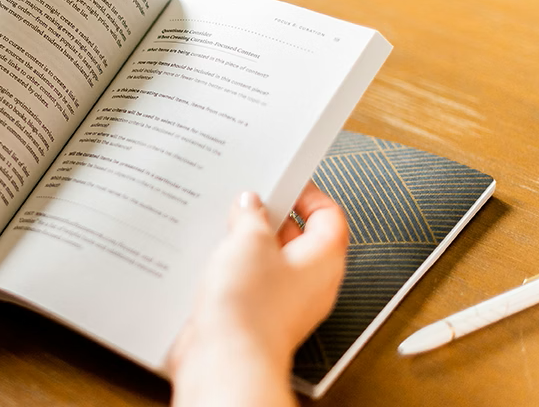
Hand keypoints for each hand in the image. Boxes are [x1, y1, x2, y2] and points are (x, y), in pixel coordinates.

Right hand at [168, 183, 347, 406]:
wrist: (225, 360)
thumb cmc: (250, 310)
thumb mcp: (249, 241)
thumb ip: (252, 215)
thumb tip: (251, 204)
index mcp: (323, 260)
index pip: (329, 216)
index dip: (308, 193)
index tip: (284, 179)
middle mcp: (308, 283)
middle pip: (297, 236)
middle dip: (268, 216)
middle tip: (244, 200)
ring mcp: (280, 300)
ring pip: (267, 259)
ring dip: (244, 242)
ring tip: (222, 227)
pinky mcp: (253, 313)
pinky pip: (247, 281)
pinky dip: (230, 266)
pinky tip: (209, 257)